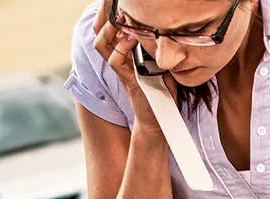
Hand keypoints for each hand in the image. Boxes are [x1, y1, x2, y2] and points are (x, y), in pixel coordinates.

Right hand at [90, 10, 176, 130]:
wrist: (160, 117)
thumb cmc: (163, 91)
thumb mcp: (162, 63)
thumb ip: (159, 48)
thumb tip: (169, 30)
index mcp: (126, 55)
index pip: (111, 32)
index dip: (112, 19)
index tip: (123, 8)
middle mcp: (120, 61)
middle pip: (101, 35)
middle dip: (107, 20)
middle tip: (120, 11)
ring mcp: (122, 70)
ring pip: (102, 45)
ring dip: (112, 30)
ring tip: (123, 21)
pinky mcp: (127, 79)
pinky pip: (116, 60)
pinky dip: (122, 47)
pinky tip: (134, 40)